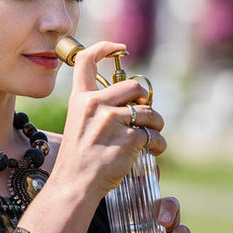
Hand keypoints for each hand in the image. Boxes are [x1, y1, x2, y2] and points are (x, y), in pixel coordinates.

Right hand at [51, 39, 166, 201]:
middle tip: (145, 114)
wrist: (74, 185)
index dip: (105, 47)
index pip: (86, 60)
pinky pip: (153, 135)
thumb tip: (131, 100)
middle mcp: (95, 105)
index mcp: (80, 99)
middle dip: (144, 100)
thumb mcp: (78, 124)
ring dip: (156, 124)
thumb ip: (96, 108)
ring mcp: (112, 121)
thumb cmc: (77, 159)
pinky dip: (158, 144)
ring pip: (148, 112)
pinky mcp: (128, 139)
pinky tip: (154, 150)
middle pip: (133, 86)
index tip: (121, 48)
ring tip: (153, 135)